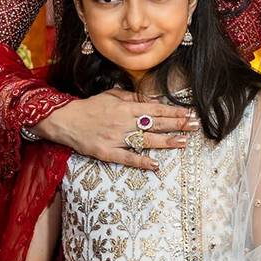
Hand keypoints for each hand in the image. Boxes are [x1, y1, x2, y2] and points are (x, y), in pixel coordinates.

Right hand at [33, 89, 198, 169]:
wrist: (65, 120)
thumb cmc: (90, 107)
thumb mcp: (112, 95)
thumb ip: (132, 98)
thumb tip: (150, 100)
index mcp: (127, 107)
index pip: (156, 109)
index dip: (174, 112)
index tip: (189, 113)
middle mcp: (124, 122)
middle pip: (156, 123)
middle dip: (177, 124)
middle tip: (195, 126)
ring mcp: (116, 138)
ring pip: (146, 140)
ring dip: (166, 141)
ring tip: (183, 142)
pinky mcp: (107, 152)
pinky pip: (127, 158)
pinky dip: (141, 162)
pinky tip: (156, 165)